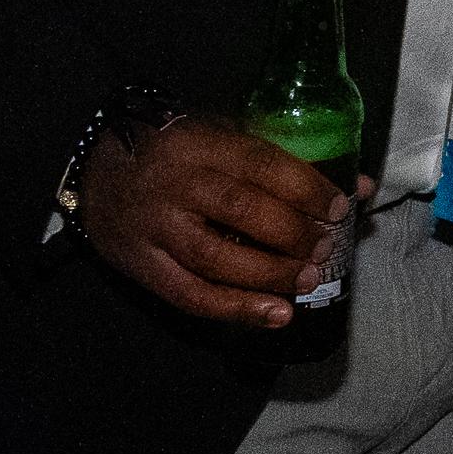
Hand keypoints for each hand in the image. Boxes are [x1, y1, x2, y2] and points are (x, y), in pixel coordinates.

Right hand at [76, 114, 349, 326]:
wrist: (93, 174)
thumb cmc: (174, 153)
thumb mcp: (221, 139)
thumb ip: (283, 162)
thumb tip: (359, 187)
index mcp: (199, 145)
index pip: (259, 165)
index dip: (304, 188)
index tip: (338, 207)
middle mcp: (176, 186)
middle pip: (241, 211)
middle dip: (292, 233)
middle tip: (324, 247)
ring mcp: (155, 229)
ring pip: (217, 258)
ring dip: (271, 275)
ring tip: (309, 280)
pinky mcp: (142, 266)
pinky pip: (191, 295)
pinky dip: (237, 309)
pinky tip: (277, 314)